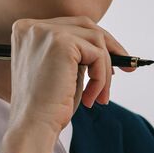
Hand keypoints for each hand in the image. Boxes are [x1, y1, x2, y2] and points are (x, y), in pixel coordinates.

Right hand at [0, 17, 132, 152]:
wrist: (33, 127)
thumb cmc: (46, 107)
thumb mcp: (59, 70)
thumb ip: (75, 52)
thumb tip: (110, 46)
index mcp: (26, 31)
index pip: (71, 26)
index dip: (95, 43)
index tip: (112, 61)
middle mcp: (32, 27)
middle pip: (85, 25)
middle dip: (110, 47)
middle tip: (127, 68)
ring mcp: (45, 32)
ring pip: (95, 39)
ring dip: (104, 70)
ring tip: (100, 96)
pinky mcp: (60, 42)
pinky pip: (97, 54)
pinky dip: (101, 78)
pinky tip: (92, 98)